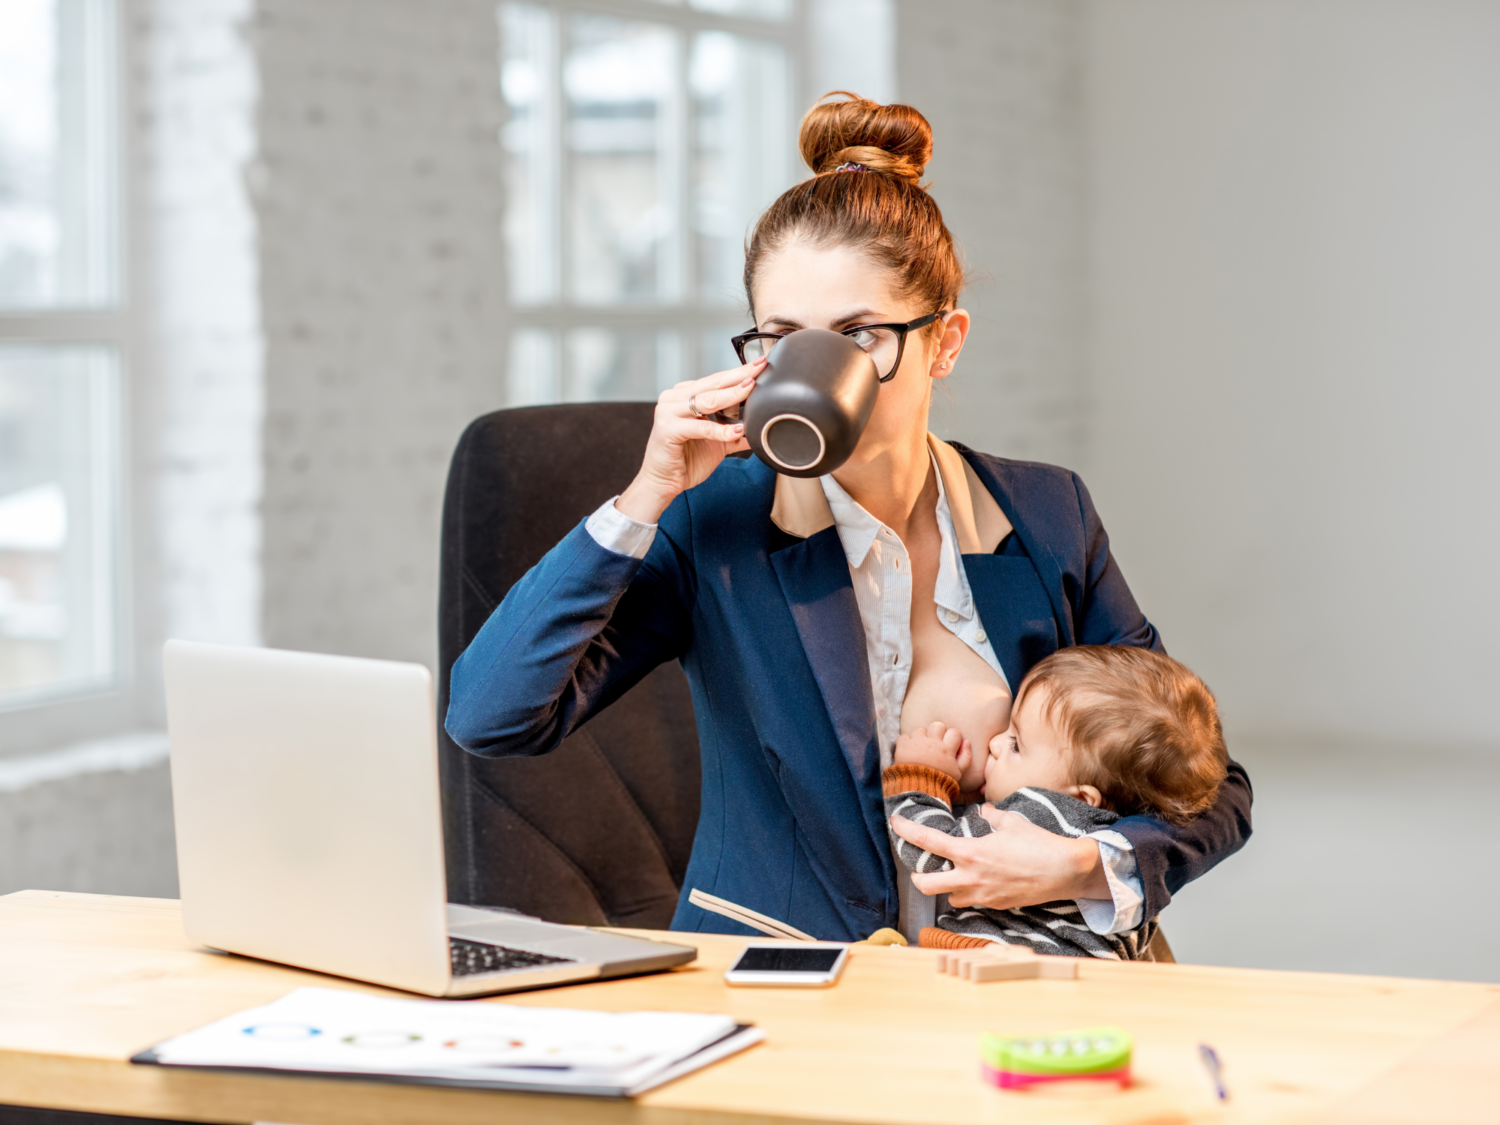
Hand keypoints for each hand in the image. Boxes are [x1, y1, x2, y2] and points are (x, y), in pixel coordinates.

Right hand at [616, 359, 766, 523]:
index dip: (738, 373)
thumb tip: (759, 427)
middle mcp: (674, 398)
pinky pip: (700, 427)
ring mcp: (668, 411)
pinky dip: (720, 430)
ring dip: (731, 396)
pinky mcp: (668, 429)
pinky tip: (737, 430)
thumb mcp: (717, 443)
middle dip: (739, 376)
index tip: (759, 366)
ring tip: (751, 390)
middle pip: (713, 384)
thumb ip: (735, 432)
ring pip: (707, 400)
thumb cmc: (685, 461)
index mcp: (684, 396)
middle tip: (759, 369)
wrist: (663, 483)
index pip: (716, 380)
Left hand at [888, 805, 1109, 908]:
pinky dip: (968, 893)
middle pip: (925, 886)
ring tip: (953, 873)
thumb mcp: (1012, 822)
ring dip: (946, 887)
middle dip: (918, 876)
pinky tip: (978, 881)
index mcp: (971, 854)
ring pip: (949, 898)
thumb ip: (991, 817)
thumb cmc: (1039, 844)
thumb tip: (984, 812)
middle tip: (923, 865)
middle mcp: (971, 878)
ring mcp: (983, 896)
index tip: (896, 823)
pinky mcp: (996, 906)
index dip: (907, 831)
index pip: (928, 842)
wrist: (1066, 871)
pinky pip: (972, 903)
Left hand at [892, 721, 970, 782]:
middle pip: (938, 725)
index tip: (949, 744)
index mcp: (947, 749)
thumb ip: (965, 757)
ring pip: (920, 730)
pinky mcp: (903, 745)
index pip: (954, 732)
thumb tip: (966, 742)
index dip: (953, 737)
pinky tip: (909, 752)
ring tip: (920, 750)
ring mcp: (917, 743)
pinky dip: (906, 743)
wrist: (918, 790)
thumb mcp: (958, 773)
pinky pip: (905, 736)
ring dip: (921, 738)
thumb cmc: (940, 782)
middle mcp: (933, 743)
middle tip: (934, 744)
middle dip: (937, 732)